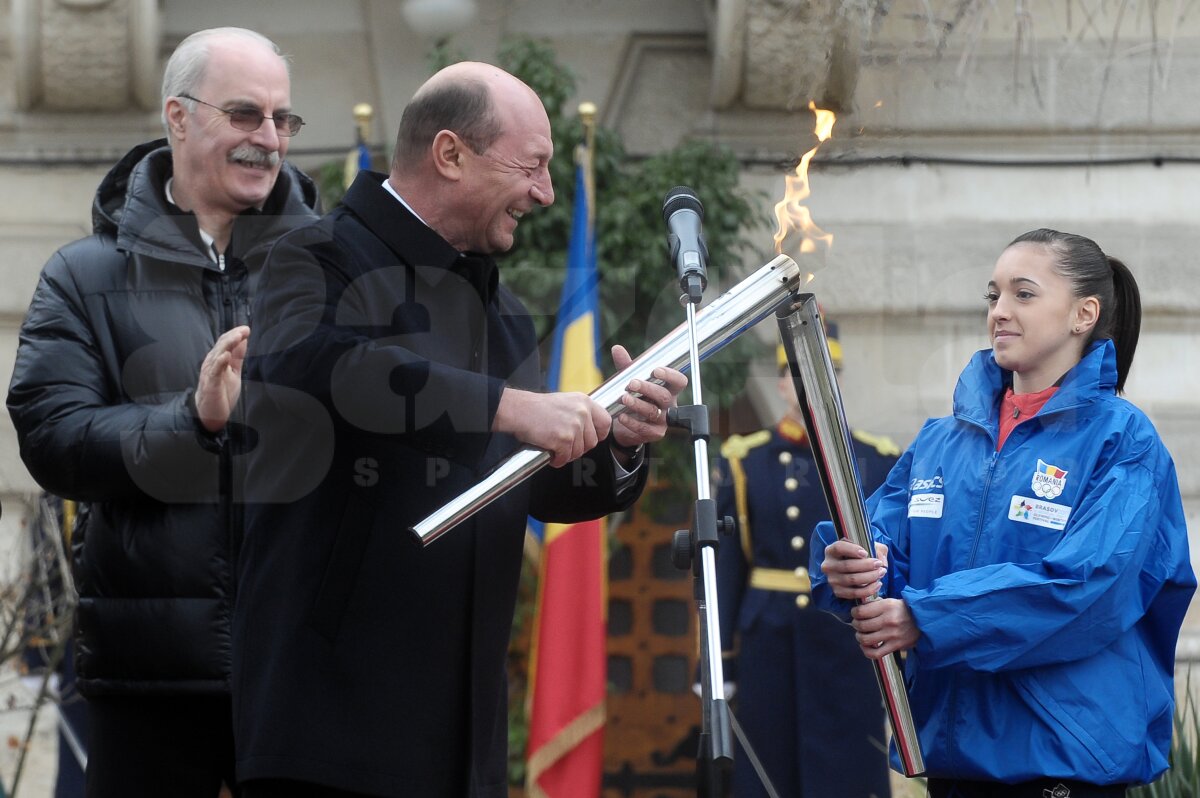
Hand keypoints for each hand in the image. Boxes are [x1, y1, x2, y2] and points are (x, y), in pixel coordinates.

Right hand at [194, 326, 249, 432]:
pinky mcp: (210, 384)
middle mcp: (212, 363)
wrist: (211, 413)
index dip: (235, 334)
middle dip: (233, 336)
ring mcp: (210, 373)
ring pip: (217, 355)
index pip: (225, 342)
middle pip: (221, 345)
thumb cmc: (221, 391)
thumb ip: (237, 356)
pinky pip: (214, 371)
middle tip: (244, 330)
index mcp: (218, 359)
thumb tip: (243, 340)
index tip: (247, 329)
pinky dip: (220, 362)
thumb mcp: (234, 371)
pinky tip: (226, 356)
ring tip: (237, 337)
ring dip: (228, 345)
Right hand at [493, 389, 611, 467]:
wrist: (518, 410)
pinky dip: (558, 460)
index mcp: (584, 402)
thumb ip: (580, 413)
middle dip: (580, 448)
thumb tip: (590, 431)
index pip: (606, 422)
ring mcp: (573, 426)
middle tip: (566, 446)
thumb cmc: (537, 408)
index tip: (590, 439)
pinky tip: (551, 454)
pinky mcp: (563, 439)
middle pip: (592, 442)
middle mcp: (582, 412)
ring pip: (579, 452)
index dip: (599, 434)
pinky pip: (565, 458)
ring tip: (556, 449)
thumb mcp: (566, 402)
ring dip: (567, 454)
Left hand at [609, 344, 687, 453]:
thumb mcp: (631, 381)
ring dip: (638, 404)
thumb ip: (626, 366)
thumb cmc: (635, 397)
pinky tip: (621, 415)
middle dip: (647, 388)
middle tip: (631, 383)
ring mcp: (663, 421)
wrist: (627, 424)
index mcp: (669, 389)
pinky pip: (644, 428)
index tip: (655, 371)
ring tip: (624, 398)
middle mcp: (669, 405)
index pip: (679, 381)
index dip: (670, 376)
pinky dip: (631, 422)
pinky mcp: (654, 434)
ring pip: (653, 412)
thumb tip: (617, 349)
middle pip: (664, 396)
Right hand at [820, 539, 887, 600]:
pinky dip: (868, 590)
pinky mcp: (838, 592)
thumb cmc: (860, 556)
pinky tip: (878, 584)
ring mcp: (832, 580)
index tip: (865, 553)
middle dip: (867, 565)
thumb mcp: (868, 547)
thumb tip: (881, 559)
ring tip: (881, 573)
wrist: (855, 570)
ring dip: (870, 577)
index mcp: (831, 551)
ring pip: (852, 579)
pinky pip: (854, 593)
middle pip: (847, 565)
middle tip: (879, 564)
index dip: (852, 550)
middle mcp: (828, 565)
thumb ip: (876, 549)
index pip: (839, 548)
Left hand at [850, 598, 918, 658]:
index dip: (854, 613)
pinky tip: (866, 646)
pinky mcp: (895, 646)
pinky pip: (875, 653)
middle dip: (855, 624)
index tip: (855, 613)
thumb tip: (859, 609)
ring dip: (859, 637)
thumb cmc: (905, 610)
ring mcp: (892, 635)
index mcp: (887, 606)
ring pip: (865, 639)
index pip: (861, 611)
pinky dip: (866, 651)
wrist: (925, 621)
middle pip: (861, 625)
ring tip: (861, 634)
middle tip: (857, 623)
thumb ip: (875, 604)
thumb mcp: (891, 601)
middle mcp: (888, 620)